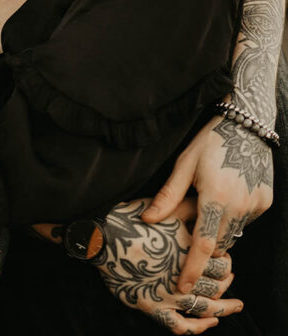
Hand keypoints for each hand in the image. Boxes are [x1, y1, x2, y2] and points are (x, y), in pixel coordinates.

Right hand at [95, 198, 242, 332]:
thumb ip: (189, 207)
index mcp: (189, 250)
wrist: (103, 239)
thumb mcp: (165, 207)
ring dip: (224, 308)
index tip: (223, 257)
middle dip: (226, 281)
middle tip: (229, 277)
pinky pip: (182, 327)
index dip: (226, 260)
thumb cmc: (131, 220)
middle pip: (217, 284)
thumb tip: (209, 204)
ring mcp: (170, 294)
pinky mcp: (155, 308)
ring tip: (235, 306)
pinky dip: (199, 328)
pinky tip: (209, 323)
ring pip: (206, 307)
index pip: (221, 261)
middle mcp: (184, 274)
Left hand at [142, 115, 271, 290]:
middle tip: (191, 224)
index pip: (202, 244)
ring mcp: (255, 205)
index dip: (192, 269)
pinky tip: (226, 193)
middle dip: (203, 242)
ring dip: (218, 227)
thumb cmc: (210, 141)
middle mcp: (239, 206)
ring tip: (209, 201)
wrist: (246, 124)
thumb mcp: (184, 164)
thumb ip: (168, 196)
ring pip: (232, 232)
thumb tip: (147, 220)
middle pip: (218, 242)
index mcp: (215, 197)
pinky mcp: (265, 201)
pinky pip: (245, 220)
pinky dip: (233, 216)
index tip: (182, 288)